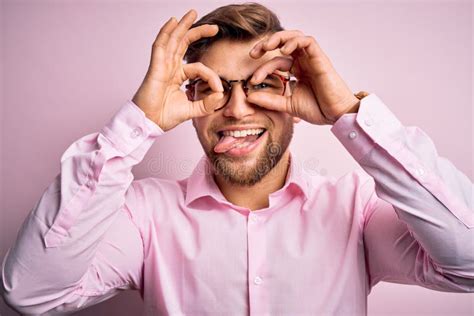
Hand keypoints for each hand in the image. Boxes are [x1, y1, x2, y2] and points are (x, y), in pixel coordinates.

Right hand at [132, 10, 223, 130]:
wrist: (149, 123)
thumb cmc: (165, 116)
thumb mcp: (193, 109)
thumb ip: (207, 103)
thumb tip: (220, 93)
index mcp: (178, 76)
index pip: (199, 68)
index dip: (212, 76)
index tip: (219, 89)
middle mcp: (170, 67)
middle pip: (184, 44)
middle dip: (198, 32)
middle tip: (214, 27)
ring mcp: (162, 65)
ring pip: (174, 40)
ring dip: (183, 26)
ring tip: (193, 13)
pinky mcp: (156, 67)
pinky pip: (160, 45)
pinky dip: (166, 32)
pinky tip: (173, 21)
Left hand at [247, 31, 360, 124]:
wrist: (336, 115)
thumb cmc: (318, 109)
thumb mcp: (287, 105)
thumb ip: (269, 100)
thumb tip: (249, 97)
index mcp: (297, 71)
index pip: (276, 62)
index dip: (262, 68)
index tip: (252, 81)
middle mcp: (304, 62)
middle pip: (283, 43)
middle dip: (266, 44)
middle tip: (253, 53)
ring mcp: (312, 59)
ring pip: (295, 37)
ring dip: (278, 38)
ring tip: (266, 47)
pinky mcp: (320, 58)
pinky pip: (308, 41)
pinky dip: (294, 42)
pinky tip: (283, 51)